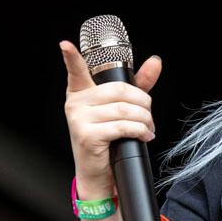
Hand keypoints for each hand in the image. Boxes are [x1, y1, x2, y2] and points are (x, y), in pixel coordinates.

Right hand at [60, 40, 162, 192]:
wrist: (101, 175)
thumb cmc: (110, 139)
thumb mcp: (124, 109)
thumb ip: (139, 85)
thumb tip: (155, 62)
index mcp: (81, 94)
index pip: (76, 72)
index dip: (71, 58)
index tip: (66, 45)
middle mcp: (76, 104)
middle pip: (120, 90)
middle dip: (143, 103)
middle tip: (148, 116)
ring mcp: (79, 119)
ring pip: (124, 110)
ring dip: (145, 120)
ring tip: (148, 128)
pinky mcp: (87, 135)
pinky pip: (122, 126)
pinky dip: (140, 130)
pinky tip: (144, 136)